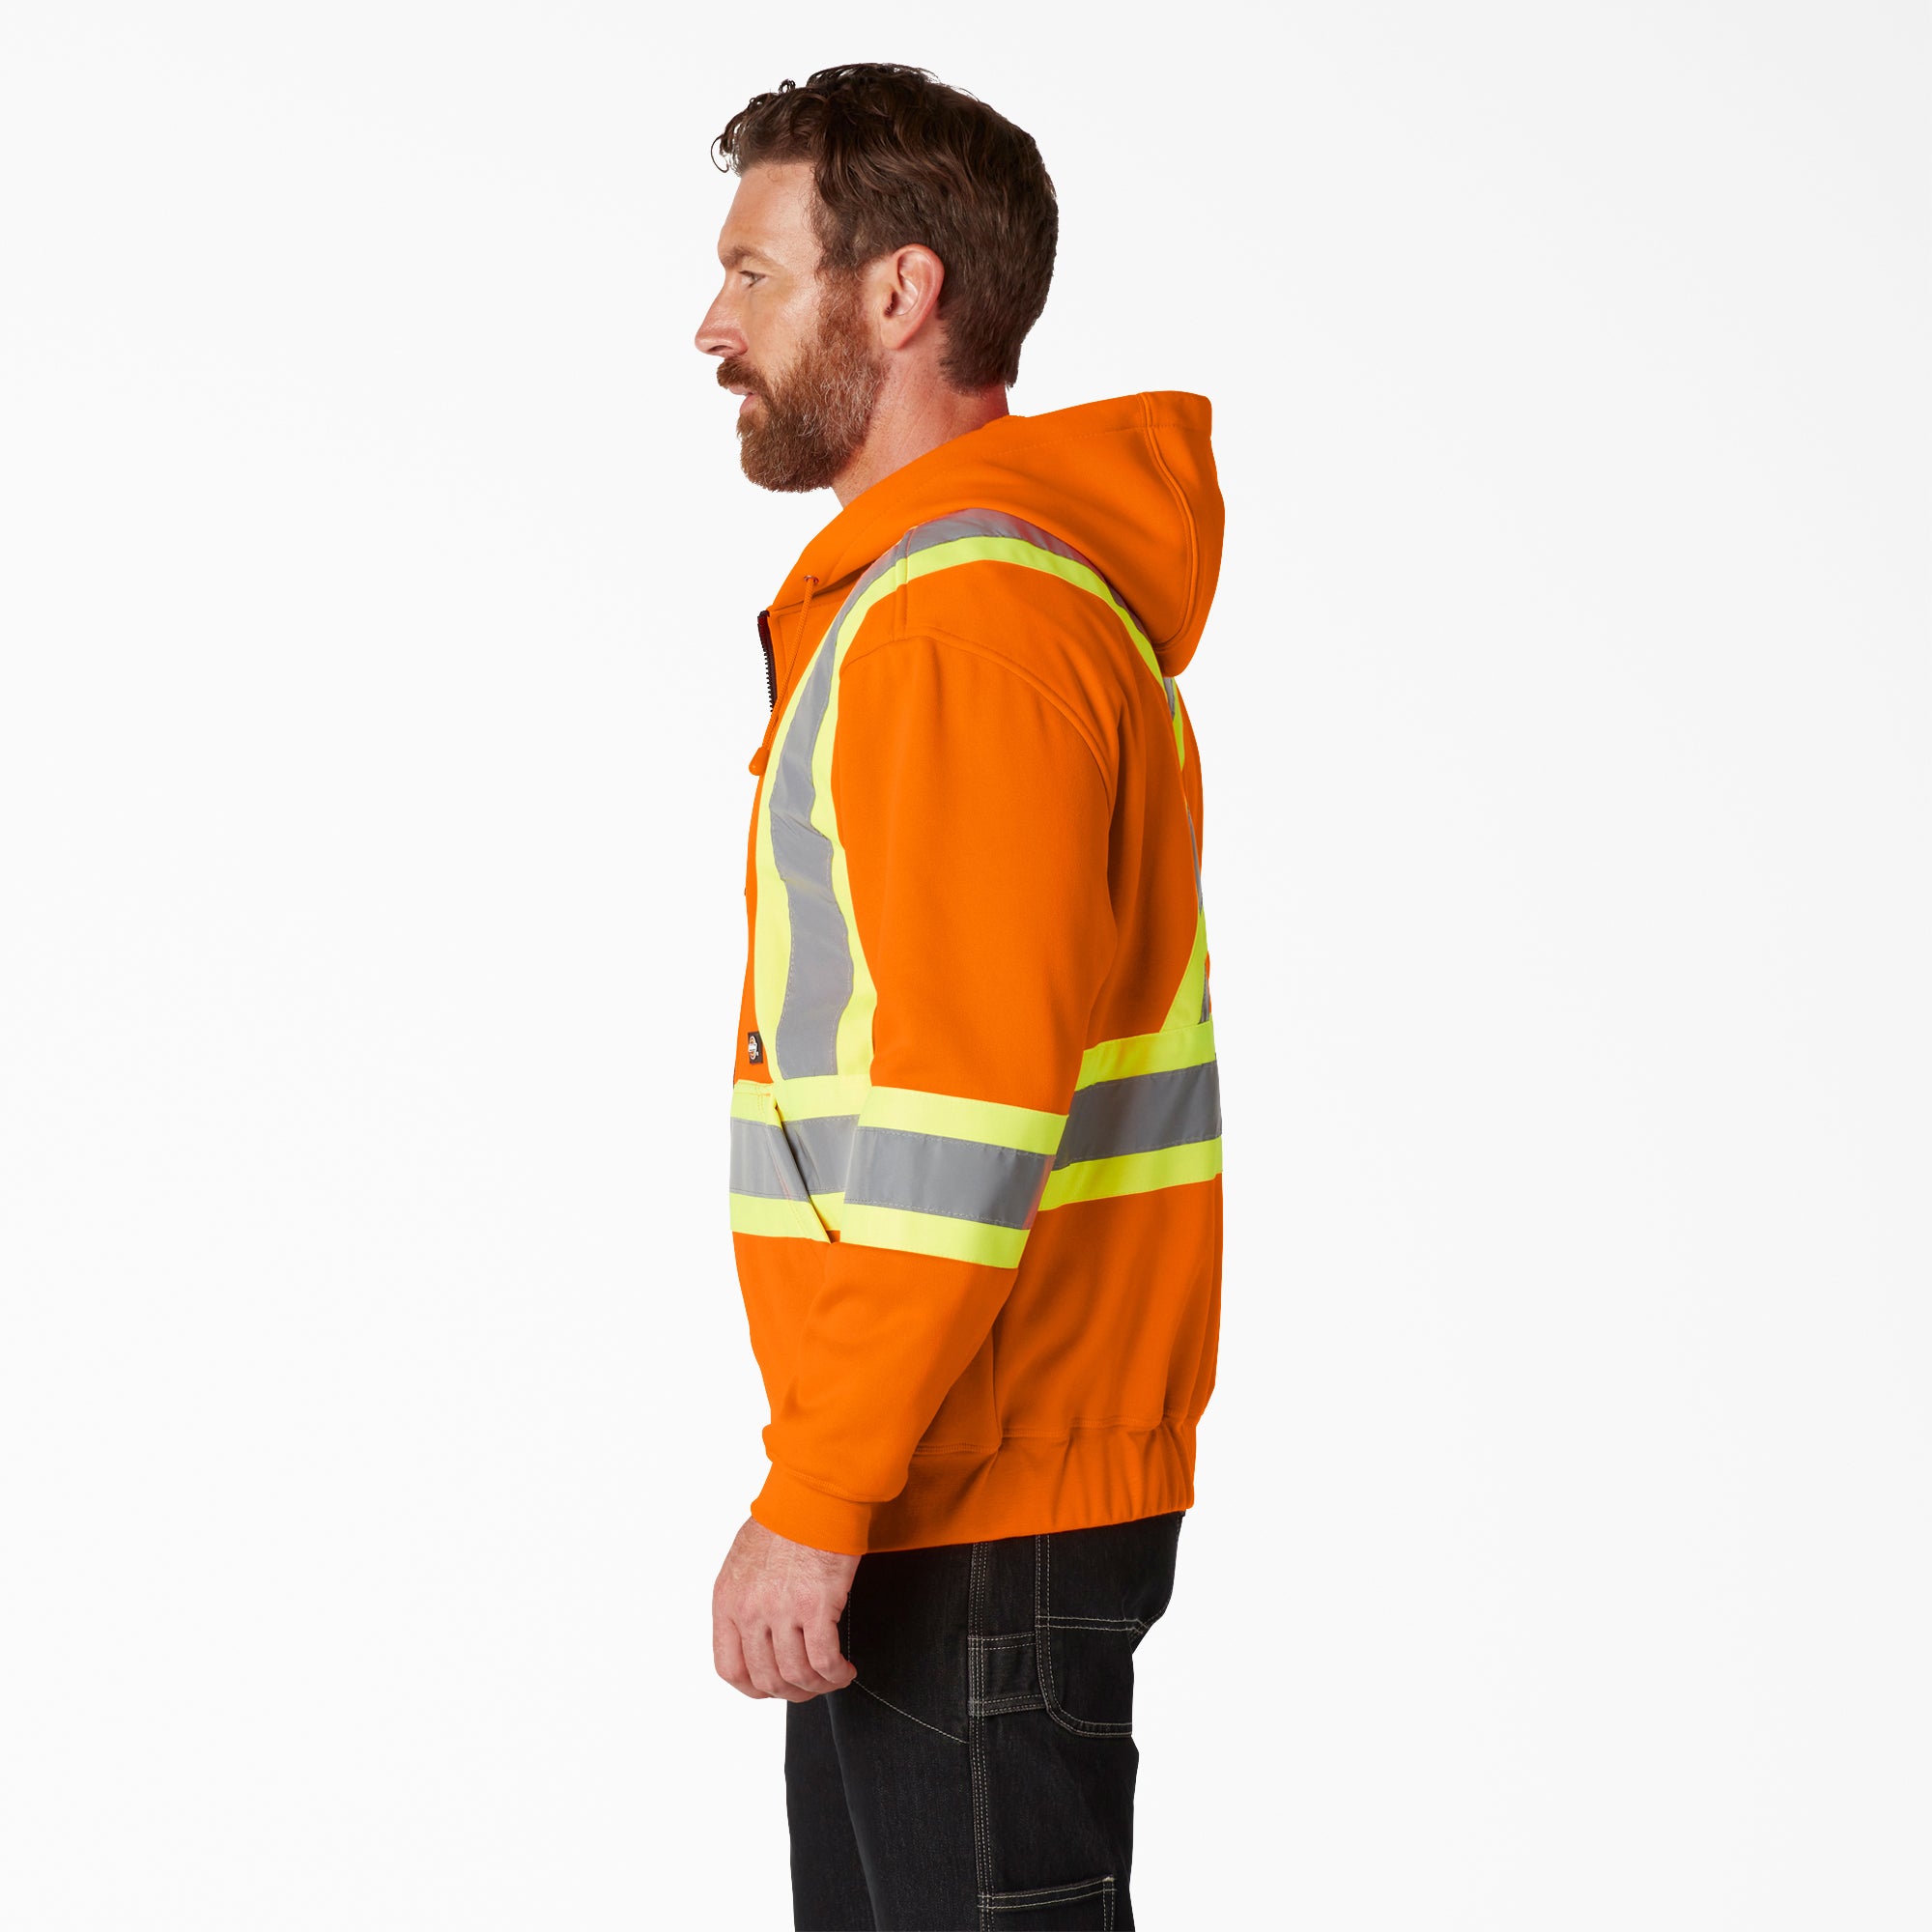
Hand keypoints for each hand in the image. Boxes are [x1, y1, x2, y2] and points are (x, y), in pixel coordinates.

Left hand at [711, 1516, 859, 1700]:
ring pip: (797, 1675)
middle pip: (766, 1678)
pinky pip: (824, 1661)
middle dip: (792, 1691)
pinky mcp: (816, 1606)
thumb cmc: (786, 1521)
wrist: (814, 1496)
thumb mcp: (745, 1563)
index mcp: (727, 1602)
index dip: (754, 1687)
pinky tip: (845, 1670)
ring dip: (817, 1686)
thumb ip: (745, 1602)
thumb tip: (757, 1636)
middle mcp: (749, 1610)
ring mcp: (781, 1610)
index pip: (730, 1668)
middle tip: (810, 1685)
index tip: (774, 1687)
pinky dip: (836, 1674)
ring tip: (833, 1677)